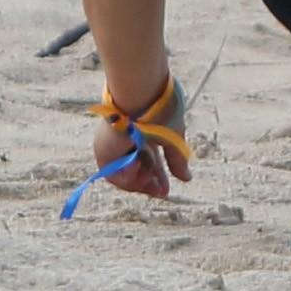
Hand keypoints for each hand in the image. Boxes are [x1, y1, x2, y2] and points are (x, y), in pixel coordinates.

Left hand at [88, 80, 189, 197]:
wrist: (142, 99)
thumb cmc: (160, 111)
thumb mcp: (173, 138)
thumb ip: (177, 160)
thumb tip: (186, 178)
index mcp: (144, 135)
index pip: (149, 162)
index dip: (158, 177)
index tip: (166, 189)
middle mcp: (127, 143)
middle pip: (136, 173)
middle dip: (149, 184)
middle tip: (161, 191)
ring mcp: (114, 148)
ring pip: (124, 178)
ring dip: (139, 181)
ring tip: (148, 175)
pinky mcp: (104, 152)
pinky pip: (114, 175)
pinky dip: (127, 176)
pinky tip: (136, 166)